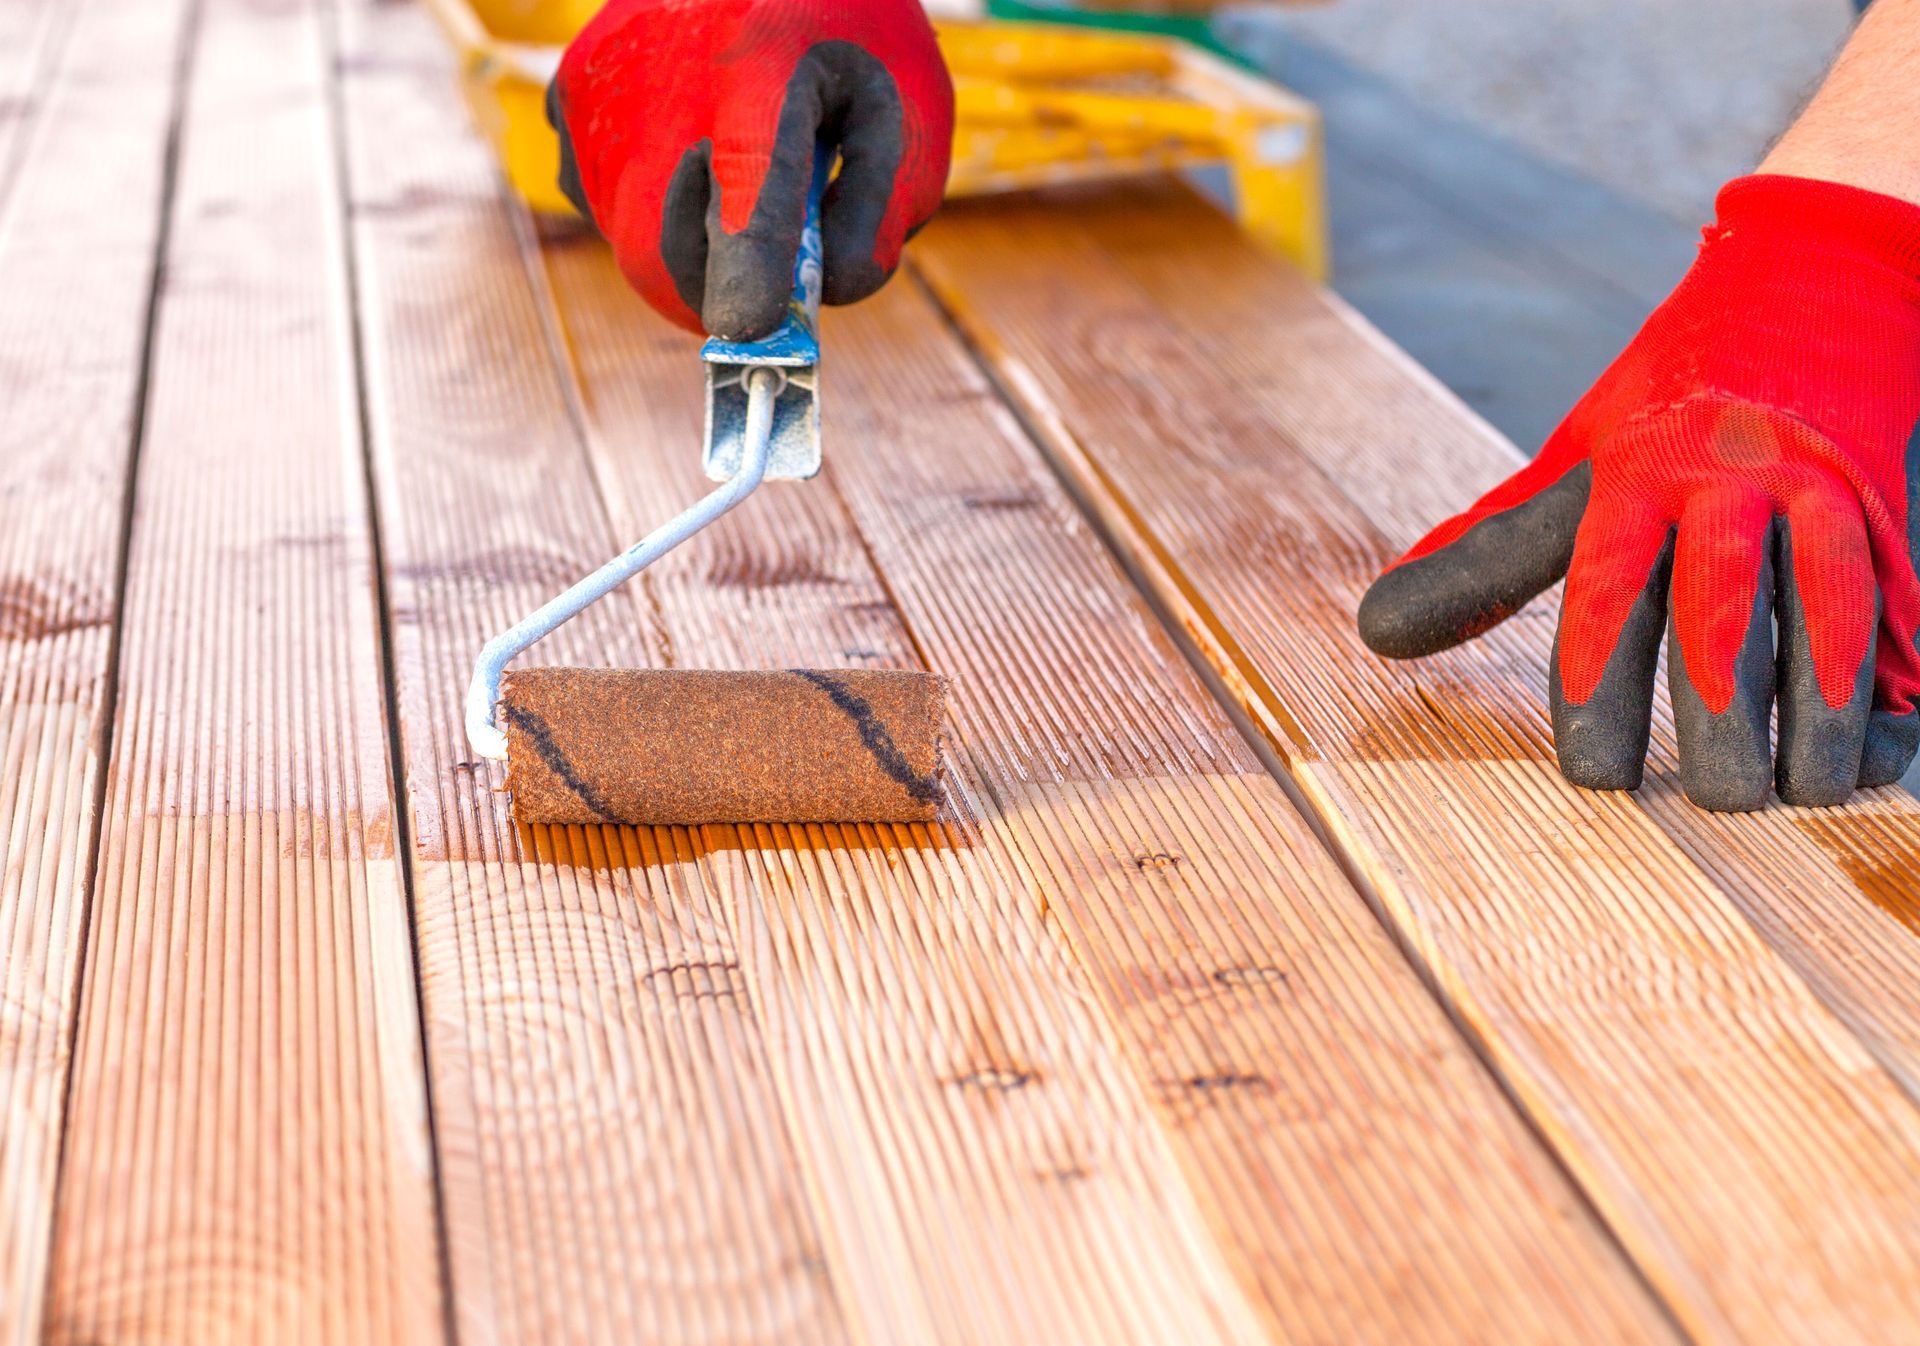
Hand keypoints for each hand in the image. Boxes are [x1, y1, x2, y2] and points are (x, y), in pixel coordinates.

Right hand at [548, 0, 953, 338]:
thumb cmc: (848, 25)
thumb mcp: (905, 114)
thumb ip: (875, 221)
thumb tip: (815, 302)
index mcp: (761, 83)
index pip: (742, 213)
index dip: (747, 288)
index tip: (755, 331)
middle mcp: (657, 87)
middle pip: (665, 259)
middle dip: (721, 293)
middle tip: (769, 270)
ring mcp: (597, 96)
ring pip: (634, 238)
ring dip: (692, 241)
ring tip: (737, 164)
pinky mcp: (565, 98)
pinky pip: (604, 200)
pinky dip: (654, 199)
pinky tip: (696, 140)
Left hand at [1359, 175, 1919, 809]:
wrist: (1819, 281)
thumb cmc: (1674, 395)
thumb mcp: (1580, 454)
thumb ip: (1493, 547)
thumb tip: (1376, 629)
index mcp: (1641, 473)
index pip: (1607, 584)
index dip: (1597, 676)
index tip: (1595, 768)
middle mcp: (1735, 485)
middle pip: (1725, 607)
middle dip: (1722, 708)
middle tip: (1711, 798)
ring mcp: (1827, 498)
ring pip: (1831, 613)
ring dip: (1824, 711)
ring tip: (1803, 792)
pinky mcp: (1894, 517)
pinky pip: (1903, 607)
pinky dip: (1898, 680)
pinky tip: (1883, 751)